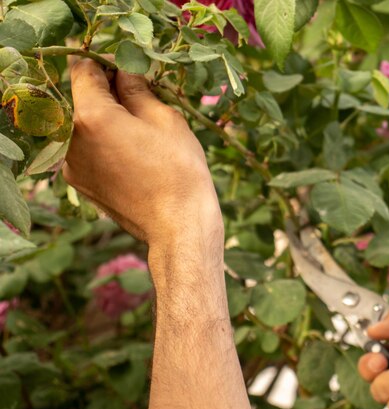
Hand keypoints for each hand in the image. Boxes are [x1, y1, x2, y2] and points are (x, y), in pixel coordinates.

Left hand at [64, 60, 220, 244]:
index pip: (83, 69)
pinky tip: (132, 154)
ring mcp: (71, 164)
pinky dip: (102, 142)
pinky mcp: (79, 182)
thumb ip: (137, 88)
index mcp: (92, 116)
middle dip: (106, 92)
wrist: (177, 225)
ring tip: (139, 131)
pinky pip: (85, 148)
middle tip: (139, 97)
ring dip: (104, 118)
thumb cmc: (179, 170)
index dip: (106, 63)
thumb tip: (124, 72)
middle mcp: (70, 139)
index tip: (128, 70)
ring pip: (82, 124)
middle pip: (79, 97)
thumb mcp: (165, 118)